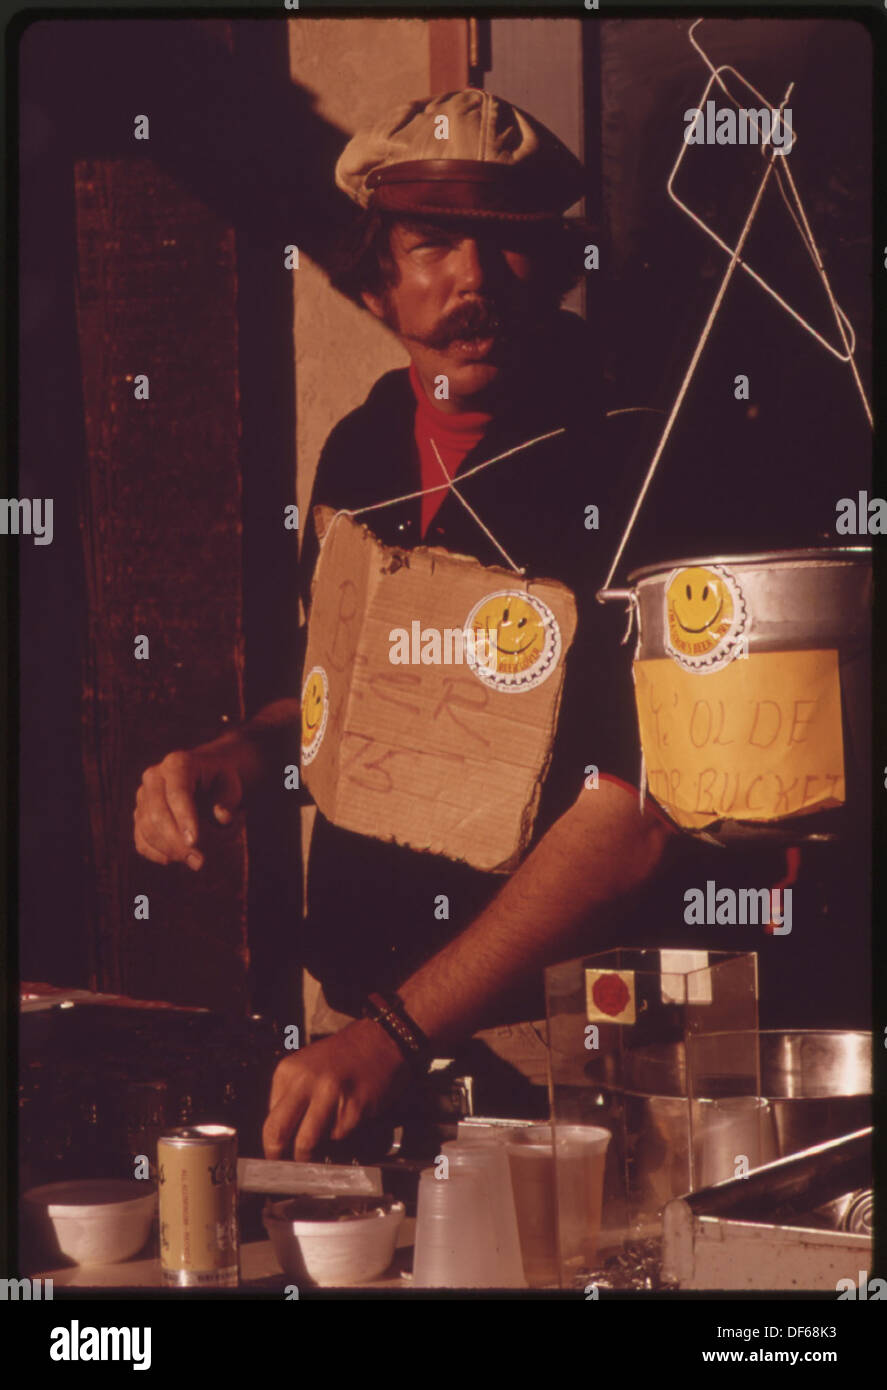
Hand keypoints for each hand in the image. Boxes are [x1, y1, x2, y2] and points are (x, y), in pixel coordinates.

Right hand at [133, 737, 256, 869]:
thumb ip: (229, 801)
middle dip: (176, 841)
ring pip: (146, 828)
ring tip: (195, 861)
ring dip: (169, 850)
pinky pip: (140, 839)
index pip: (177, 792)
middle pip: (157, 813)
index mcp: (178, 763)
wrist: (203, 777)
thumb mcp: (231, 786)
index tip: (194, 842)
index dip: (184, 818)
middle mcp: (154, 776)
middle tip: (199, 861)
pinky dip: (156, 853)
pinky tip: (174, 859)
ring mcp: (143, 796)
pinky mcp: (139, 814)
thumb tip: (221, 817)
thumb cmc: (219, 783)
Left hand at [262, 1020, 409, 1159]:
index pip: (268, 1122)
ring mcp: (329, 1094)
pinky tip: (347, 1118)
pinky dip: (340, 1136)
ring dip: (313, 1155)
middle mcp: (305, 1081)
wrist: (381, 1040)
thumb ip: (291, 1098)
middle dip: (281, 1159)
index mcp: (288, 1071)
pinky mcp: (353, 1107)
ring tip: (321, 1147)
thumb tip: (281, 1137)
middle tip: (287, 1169)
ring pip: (307, 1143)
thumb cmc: (344, 1056)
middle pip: (278, 1134)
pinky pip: (338, 1136)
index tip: (276, 1159)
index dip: (271, 1146)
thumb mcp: (306, 1067)